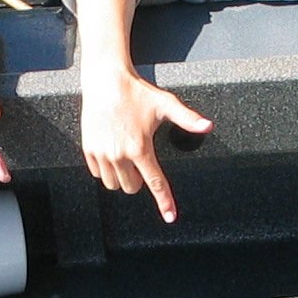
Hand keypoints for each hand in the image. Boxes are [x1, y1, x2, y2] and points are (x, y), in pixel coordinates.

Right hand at [80, 62, 211, 222]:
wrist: (106, 81)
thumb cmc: (137, 92)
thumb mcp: (165, 105)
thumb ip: (187, 119)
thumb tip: (208, 126)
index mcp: (140, 148)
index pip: (156, 183)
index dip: (164, 201)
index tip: (170, 217)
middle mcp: (120, 155)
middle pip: (132, 187)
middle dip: (138, 180)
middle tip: (140, 160)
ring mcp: (102, 153)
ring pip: (113, 184)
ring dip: (121, 177)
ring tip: (125, 156)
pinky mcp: (89, 150)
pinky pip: (98, 173)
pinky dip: (105, 169)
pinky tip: (111, 152)